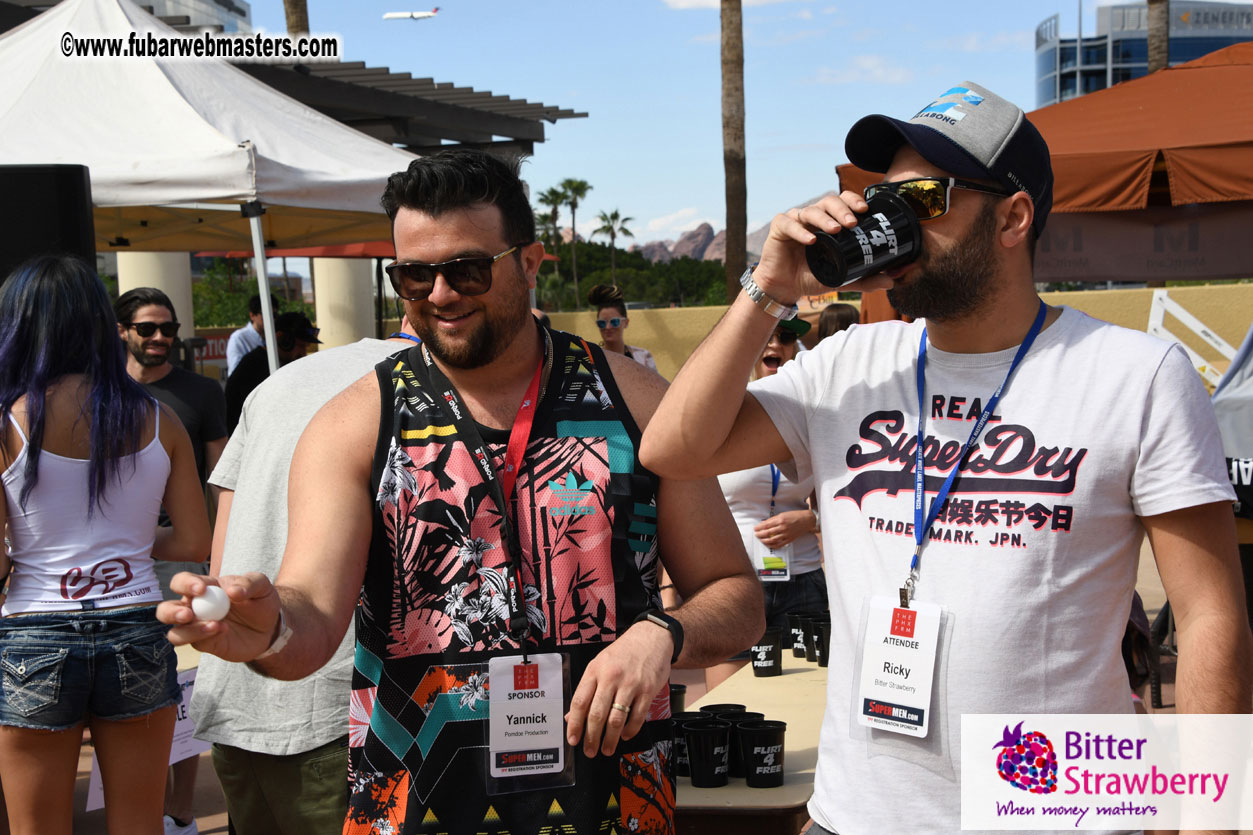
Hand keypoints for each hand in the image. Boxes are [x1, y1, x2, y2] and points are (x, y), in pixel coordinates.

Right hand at [157, 571, 280, 661]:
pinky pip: (194, 643)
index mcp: (203, 587)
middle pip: (166, 610)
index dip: (186, 584)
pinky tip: (223, 630)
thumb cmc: (261, 600)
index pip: (181, 582)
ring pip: (175, 633)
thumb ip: (248, 583)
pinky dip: (205, 637)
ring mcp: (196, 627)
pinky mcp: (204, 643)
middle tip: (188, 614)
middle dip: (172, 612)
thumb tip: (232, 591)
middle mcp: (194, 607)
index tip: (200, 590)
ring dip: (189, 631)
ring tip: (214, 625)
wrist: (270, 626)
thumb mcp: (261, 586)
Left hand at [565, 621, 671, 757]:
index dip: (574, 724)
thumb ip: (587, 690)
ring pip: (616, 719)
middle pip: (597, 714)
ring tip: (607, 749)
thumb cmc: (623, 653)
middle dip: (591, 737)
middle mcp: (611, 677)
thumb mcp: (600, 665)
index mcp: (595, 670)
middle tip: (589, 751)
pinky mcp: (648, 690)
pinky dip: (630, 730)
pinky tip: (625, 735)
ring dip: (610, 739)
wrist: (652, 637)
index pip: (579, 701)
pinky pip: (637, 716)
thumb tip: (571, 716)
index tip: (573, 739)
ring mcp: (630, 684)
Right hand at [753, 191, 894, 301]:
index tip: (865, 210)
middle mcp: (813, 217)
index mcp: (829, 222)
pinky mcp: (779, 227)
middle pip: (829, 201)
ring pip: (811, 210)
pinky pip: (789, 223)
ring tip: (835, 230)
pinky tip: (811, 239)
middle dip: (842, 209)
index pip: (843, 202)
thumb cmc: (811, 277)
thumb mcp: (841, 278)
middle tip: (853, 223)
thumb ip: (864, 279)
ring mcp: (796, 220)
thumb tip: (891, 282)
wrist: (785, 288)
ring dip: (824, 218)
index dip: (853, 201)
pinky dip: (799, 230)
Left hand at [754, 509, 815, 548]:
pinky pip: (779, 544)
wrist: (806, 520)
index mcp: (780, 520)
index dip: (759, 527)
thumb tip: (764, 524)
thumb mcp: (783, 514)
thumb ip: (773, 519)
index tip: (755, 528)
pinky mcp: (789, 539)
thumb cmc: (795, 515)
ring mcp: (786, 534)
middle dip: (760, 534)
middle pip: (768, 533)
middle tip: (756, 534)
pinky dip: (773, 545)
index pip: (766, 525)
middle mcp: (782, 527)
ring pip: (772, 540)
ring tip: (760, 540)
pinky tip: (769, 545)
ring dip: (765, 541)